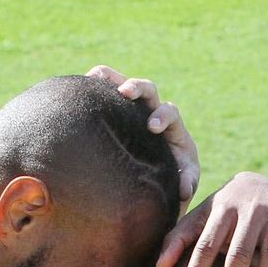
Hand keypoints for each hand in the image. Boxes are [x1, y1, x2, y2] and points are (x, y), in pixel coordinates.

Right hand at [84, 65, 198, 201]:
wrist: (154, 179)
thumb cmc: (172, 178)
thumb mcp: (183, 182)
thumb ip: (187, 183)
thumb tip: (185, 190)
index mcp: (172, 127)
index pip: (169, 111)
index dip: (162, 115)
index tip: (151, 127)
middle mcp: (152, 112)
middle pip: (149, 90)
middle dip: (138, 87)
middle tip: (125, 91)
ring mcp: (132, 110)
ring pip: (123, 83)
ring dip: (111, 78)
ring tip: (93, 77)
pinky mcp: (114, 112)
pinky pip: (105, 92)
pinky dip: (94, 86)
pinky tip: (79, 87)